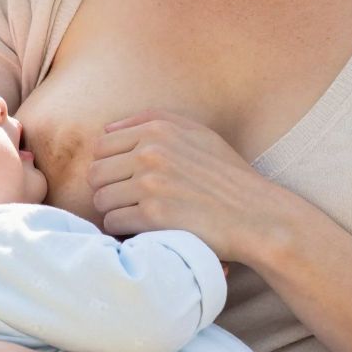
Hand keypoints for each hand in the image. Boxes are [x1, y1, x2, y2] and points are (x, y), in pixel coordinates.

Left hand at [88, 108, 269, 261]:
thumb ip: (153, 122)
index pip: (102, 145)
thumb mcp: (198, 134)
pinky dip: (124, 229)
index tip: (124, 180)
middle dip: (107, 189)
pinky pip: (113, 221)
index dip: (109, 165)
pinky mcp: (153, 215)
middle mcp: (150, 152)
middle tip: (127, 202)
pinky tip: (143, 229)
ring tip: (136, 216)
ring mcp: (151, 183)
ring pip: (101, 199)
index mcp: (158, 129)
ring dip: (115, 211)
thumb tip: (108, 128)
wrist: (256, 215)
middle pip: (95, 173)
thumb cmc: (228, 176)